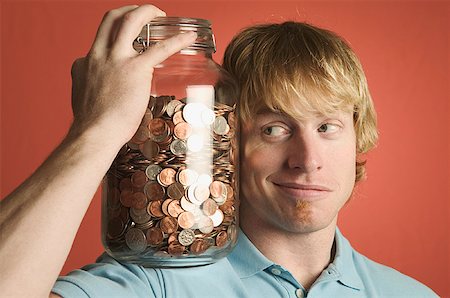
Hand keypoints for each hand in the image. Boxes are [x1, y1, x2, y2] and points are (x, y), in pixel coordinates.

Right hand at [69, 4, 195, 146]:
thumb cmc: (93, 124)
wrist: (95, 134)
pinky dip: (177, 40)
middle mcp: (99, 55)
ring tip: (162, 15)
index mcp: (86, 62)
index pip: (100, 40)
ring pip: (130, 20)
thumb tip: (101, 89)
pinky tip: (189, 37)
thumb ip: (91, 85)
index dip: (115, 37)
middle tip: (146, 15)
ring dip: (147, 12)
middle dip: (130, 10)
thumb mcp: (84, 97)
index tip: (128, 42)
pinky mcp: (135, 70)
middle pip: (112, 18)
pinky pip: (160, 49)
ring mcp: (117, 60)